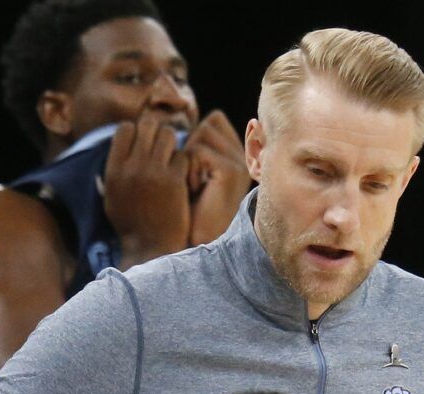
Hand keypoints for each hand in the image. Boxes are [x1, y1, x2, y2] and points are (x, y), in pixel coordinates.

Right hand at [104, 113, 189, 266]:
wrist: (151, 249)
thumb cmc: (131, 225)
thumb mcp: (112, 198)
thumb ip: (113, 171)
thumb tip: (118, 146)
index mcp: (114, 171)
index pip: (125, 128)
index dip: (136, 131)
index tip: (142, 143)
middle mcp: (133, 168)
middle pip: (147, 125)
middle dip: (155, 132)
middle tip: (160, 145)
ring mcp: (155, 173)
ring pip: (167, 134)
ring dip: (172, 143)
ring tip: (172, 157)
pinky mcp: (176, 181)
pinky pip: (183, 155)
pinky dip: (184, 162)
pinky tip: (182, 175)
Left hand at [182, 110, 250, 245]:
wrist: (198, 243)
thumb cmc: (189, 210)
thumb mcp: (192, 173)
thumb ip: (194, 148)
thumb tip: (179, 126)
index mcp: (237, 154)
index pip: (214, 120)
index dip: (195, 137)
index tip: (192, 167)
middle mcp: (244, 156)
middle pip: (208, 124)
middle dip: (191, 146)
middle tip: (191, 176)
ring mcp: (240, 163)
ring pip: (203, 134)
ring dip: (188, 158)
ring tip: (193, 184)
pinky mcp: (231, 172)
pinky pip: (198, 152)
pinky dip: (189, 170)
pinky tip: (194, 190)